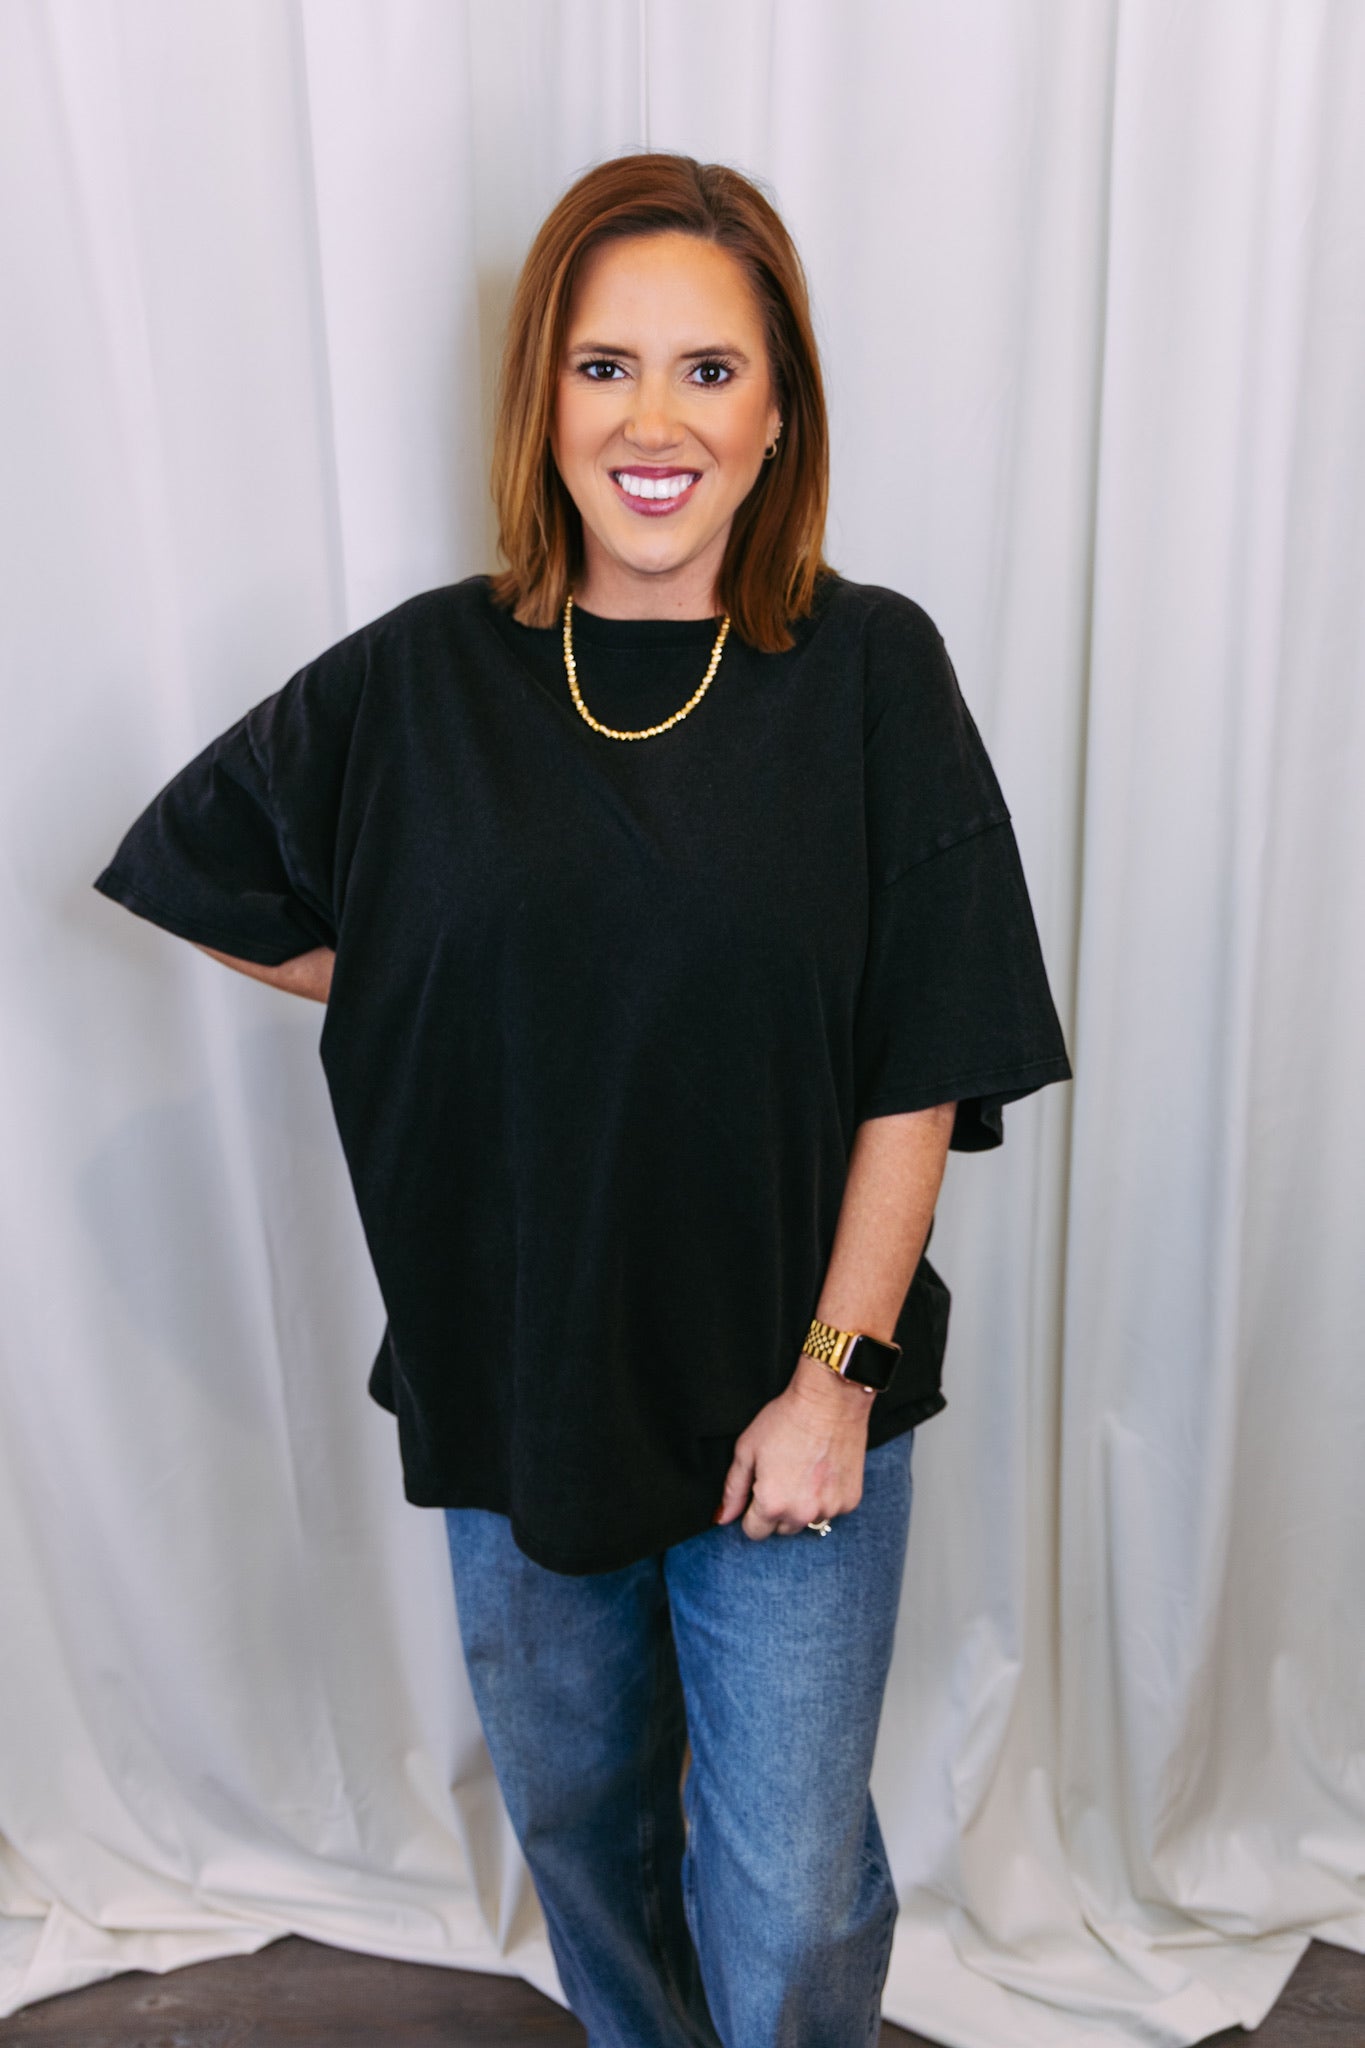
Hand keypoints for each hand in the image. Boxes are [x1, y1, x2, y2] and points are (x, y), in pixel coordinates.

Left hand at [713, 1355, 873, 1539]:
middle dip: (777, 1510)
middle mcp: (802, 1514)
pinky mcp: (850, 1501)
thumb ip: (733, 1489)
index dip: (751, 1512)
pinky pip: (831, 1510)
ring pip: (807, 1522)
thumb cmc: (786, 1419)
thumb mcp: (747, 1449)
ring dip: (803, 1506)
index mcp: (772, 1504)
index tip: (759, 1491)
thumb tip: (723, 1518)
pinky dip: (826, 1497)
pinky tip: (823, 1471)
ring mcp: (830, 1509)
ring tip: (804, 1472)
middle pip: (780, 1529)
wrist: (830, 1401)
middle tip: (782, 1476)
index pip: (753, 1532)